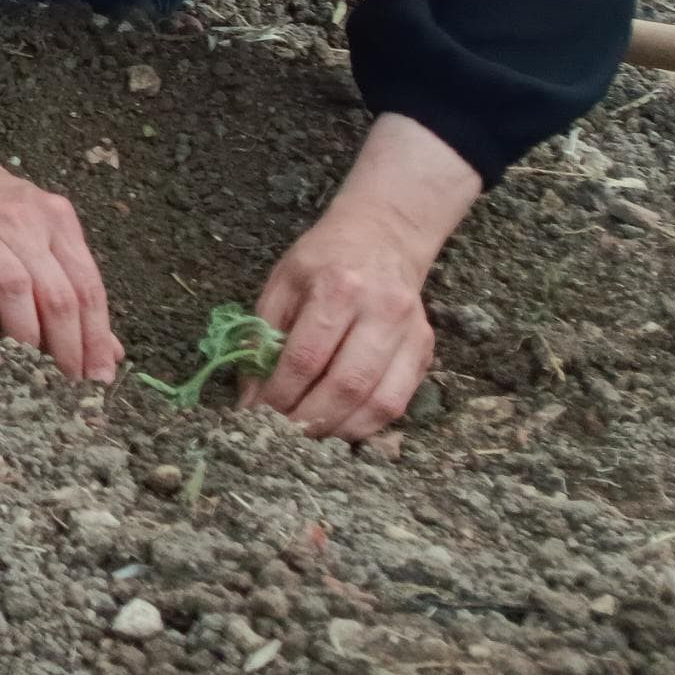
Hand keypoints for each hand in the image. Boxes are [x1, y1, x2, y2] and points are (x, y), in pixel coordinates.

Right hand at [0, 27, 119, 381]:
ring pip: (16, 287)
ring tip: (31, 364)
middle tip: (69, 380)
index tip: (99, 374)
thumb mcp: (40, 234)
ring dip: (28, 333)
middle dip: (69, 344)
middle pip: (57, 292)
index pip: (87, 285)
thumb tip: (108, 349)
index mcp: (55, 220)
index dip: (97, 335)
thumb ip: (72, 287)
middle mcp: (23, 222)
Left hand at [246, 114, 479, 442]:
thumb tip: (250, 395)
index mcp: (338, 287)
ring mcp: (410, 332)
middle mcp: (380, 310)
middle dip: (308, 419)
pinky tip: (339, 427)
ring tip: (307, 438)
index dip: (278, 394)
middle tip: (280, 435)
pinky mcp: (424, 350)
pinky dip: (366, 425)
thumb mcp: (282, 283)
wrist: (384, 237)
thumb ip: (263, 336)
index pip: (306, 358)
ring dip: (338, 430)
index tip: (255, 414)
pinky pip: (398, 403)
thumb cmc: (323, 260)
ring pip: (378, 402)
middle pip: (345, 385)